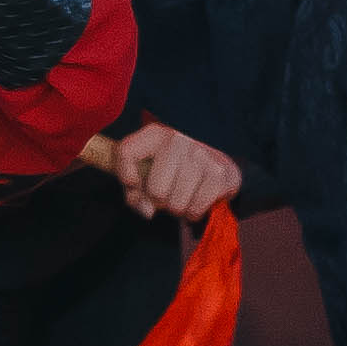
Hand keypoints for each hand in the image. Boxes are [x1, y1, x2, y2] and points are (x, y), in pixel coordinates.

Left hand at [92, 121, 240, 221]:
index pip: (126, 151)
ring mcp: (203, 155)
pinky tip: (196, 200)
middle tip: (168, 192)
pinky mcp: (221, 173)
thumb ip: (134, 190)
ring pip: (177, 204)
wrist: (215, 154)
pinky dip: (194, 212)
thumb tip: (148, 211)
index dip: (125, 175)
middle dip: (160, 201)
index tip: (133, 183)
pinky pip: (196, 209)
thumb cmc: (173, 166)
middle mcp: (180, 139)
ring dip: (178, 209)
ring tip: (183, 196)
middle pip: (156, 191)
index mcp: (157, 133)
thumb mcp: (147, 168)